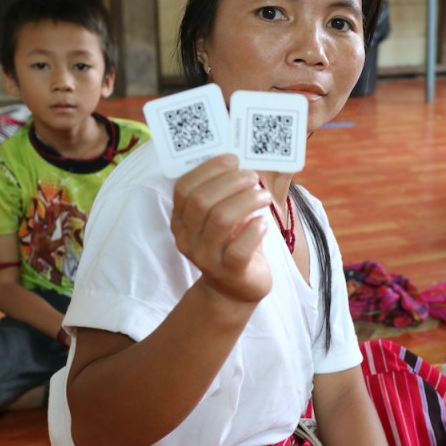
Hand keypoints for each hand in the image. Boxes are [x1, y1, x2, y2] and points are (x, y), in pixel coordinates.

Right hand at [171, 154, 272, 303]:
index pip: (184, 188)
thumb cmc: (233, 242)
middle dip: (230, 182)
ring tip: (263, 197)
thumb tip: (244, 158)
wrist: (236, 287)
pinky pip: (239, 248)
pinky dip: (255, 229)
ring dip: (246, 201)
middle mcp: (187, 238)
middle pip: (201, 201)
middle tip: (252, 177)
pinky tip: (264, 221)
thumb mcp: (224, 215)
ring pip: (221, 220)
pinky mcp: (229, 272)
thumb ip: (226, 192)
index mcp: (181, 219)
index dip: (208, 169)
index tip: (232, 159)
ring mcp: (206, 257)